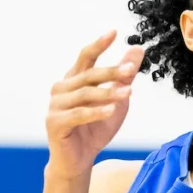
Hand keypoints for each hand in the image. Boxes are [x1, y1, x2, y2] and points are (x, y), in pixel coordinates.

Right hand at [45, 30, 144, 179]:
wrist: (79, 160)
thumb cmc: (95, 129)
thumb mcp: (116, 99)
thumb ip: (124, 76)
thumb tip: (137, 50)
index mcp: (74, 80)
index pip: (86, 57)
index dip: (99, 44)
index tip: (114, 32)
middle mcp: (62, 89)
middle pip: (88, 75)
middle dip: (111, 72)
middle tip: (131, 69)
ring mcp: (55, 105)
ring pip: (85, 94)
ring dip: (108, 93)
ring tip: (129, 93)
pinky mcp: (55, 123)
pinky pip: (78, 114)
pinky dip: (96, 112)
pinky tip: (112, 110)